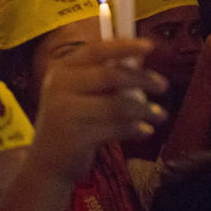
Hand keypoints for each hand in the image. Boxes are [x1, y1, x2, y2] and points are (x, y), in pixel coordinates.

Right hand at [31, 40, 167, 181]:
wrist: (46, 164)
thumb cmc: (70, 124)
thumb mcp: (78, 95)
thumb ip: (102, 78)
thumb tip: (139, 61)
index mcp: (61, 70)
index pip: (96, 50)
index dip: (124, 46)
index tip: (150, 46)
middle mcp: (59, 86)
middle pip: (110, 75)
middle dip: (142, 79)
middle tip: (163, 85)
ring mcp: (65, 111)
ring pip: (117, 104)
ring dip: (145, 109)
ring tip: (161, 114)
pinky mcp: (76, 136)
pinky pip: (116, 128)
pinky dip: (136, 129)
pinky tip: (146, 131)